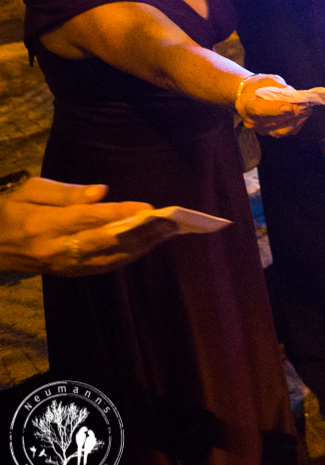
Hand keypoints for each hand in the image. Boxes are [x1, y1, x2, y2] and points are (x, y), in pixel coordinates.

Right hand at [0, 179, 170, 274]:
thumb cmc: (13, 210)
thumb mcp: (31, 190)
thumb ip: (67, 192)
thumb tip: (102, 192)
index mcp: (43, 224)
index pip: (88, 218)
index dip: (120, 213)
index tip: (148, 207)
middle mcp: (55, 248)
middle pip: (104, 242)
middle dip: (139, 232)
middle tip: (168, 222)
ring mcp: (63, 265)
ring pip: (109, 258)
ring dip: (140, 246)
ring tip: (167, 232)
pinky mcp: (69, 273)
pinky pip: (104, 267)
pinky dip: (128, 256)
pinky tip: (147, 244)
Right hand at [237, 75, 311, 136]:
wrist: (250, 95)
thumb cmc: (259, 85)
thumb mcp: (268, 81)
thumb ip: (280, 89)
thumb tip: (296, 96)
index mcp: (246, 104)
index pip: (259, 110)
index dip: (275, 109)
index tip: (289, 107)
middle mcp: (251, 120)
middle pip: (274, 121)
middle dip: (293, 113)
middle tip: (307, 104)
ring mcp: (261, 129)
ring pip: (283, 129)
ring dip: (298, 119)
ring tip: (307, 108)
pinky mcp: (270, 133)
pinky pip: (287, 131)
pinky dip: (298, 123)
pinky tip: (304, 114)